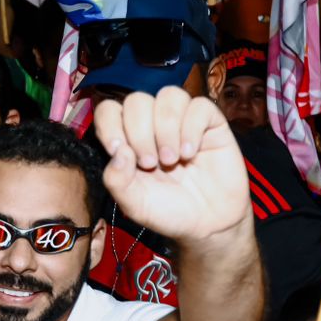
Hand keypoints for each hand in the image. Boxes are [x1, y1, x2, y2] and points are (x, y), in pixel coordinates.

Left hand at [93, 87, 249, 243]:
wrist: (208, 224)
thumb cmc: (169, 212)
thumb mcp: (134, 204)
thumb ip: (117, 180)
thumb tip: (118, 150)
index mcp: (129, 140)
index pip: (110, 110)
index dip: (110, 124)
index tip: (118, 150)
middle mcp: (153, 125)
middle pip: (137, 101)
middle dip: (140, 132)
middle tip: (150, 163)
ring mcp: (182, 121)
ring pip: (168, 96)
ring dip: (166, 128)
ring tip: (172, 159)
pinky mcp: (210, 123)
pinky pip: (199, 105)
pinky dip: (191, 128)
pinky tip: (191, 153)